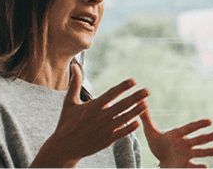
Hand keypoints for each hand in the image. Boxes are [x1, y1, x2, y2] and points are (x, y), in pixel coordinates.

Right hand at [29, 63, 149, 168]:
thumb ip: (75, 83)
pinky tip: (139, 122)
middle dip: (135, 97)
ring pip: (124, 119)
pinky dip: (130, 128)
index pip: (111, 94)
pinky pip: (121, 133)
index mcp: (92, 106)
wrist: (64, 147)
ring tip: (146, 104)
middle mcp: (100, 117)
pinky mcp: (106, 140)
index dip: (123, 87)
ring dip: (136, 111)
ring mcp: (104, 129)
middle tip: (148, 91)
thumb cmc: (66, 123)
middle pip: (121, 105)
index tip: (134, 81)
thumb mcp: (69, 102)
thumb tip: (75, 65)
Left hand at [140, 110, 212, 168]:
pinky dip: (199, 167)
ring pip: (200, 153)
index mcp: (180, 134)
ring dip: (208, 152)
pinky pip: (193, 167)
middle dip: (212, 137)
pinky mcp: (185, 166)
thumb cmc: (159, 145)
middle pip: (200, 139)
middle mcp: (186, 144)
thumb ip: (146, 118)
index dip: (199, 125)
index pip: (190, 128)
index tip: (209, 121)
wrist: (161, 161)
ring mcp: (187, 155)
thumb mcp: (151, 132)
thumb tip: (141, 101)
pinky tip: (206, 167)